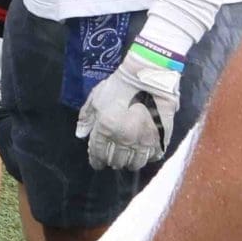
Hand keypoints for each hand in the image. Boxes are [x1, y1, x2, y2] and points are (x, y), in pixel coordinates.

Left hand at [79, 48, 182, 170]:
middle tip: (112, 160)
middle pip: (116, 161)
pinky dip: (149, 157)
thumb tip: (80, 135)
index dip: (96, 161)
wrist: (148, 76)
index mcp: (105, 129)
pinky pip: (154, 156)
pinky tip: (145, 154)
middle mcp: (123, 139)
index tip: (96, 163)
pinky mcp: (160, 138)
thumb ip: (86, 117)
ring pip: (135, 163)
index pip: (98, 153)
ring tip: (128, 160)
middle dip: (112, 162)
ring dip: (129, 163)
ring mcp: (143, 140)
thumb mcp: (96, 98)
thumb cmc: (119, 85)